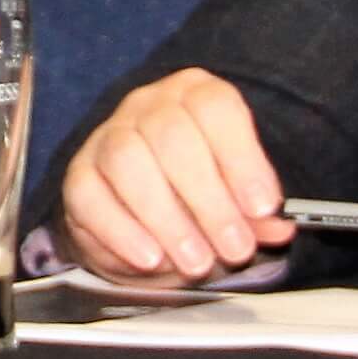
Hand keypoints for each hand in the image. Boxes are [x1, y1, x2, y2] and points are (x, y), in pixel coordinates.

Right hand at [58, 69, 292, 282]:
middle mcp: (149, 106)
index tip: (261, 207)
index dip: (242, 157)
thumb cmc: (198, 198)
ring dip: (166, 218)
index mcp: (196, 96)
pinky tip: (151, 258)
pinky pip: (89, 195)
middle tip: (235, 248)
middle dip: (208, 199)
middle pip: (171, 136)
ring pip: (127, 160)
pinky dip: (123, 232)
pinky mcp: (78, 175)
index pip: (215, 107)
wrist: (142, 219)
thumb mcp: (237, 203)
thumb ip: (256, 213)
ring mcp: (107, 136)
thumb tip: (278, 226)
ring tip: (197, 262)